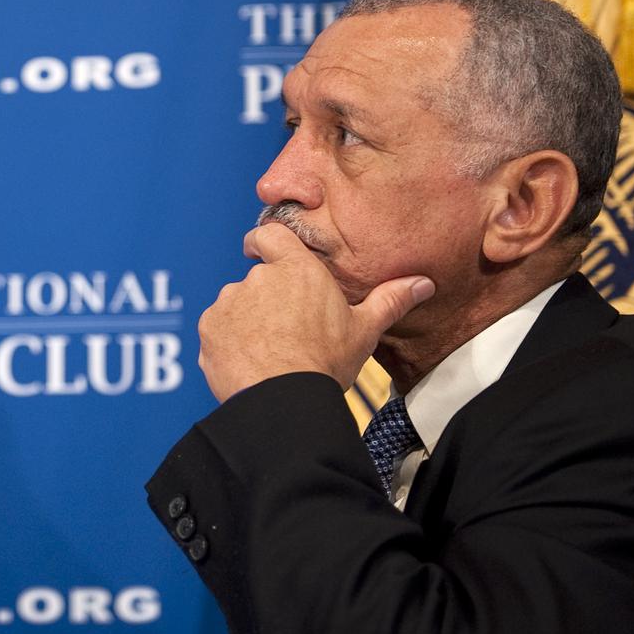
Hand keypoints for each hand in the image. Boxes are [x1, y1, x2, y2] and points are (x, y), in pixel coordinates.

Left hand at [198, 223, 435, 400]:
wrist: (285, 398)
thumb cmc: (326, 362)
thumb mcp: (363, 331)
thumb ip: (390, 301)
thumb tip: (423, 284)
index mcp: (295, 269)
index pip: (270, 235)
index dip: (263, 241)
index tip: (261, 250)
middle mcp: (258, 279)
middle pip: (257, 280)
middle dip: (266, 302)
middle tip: (285, 331)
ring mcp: (229, 303)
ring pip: (235, 307)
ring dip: (246, 323)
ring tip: (269, 354)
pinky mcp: (210, 329)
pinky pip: (217, 332)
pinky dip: (228, 345)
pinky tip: (250, 365)